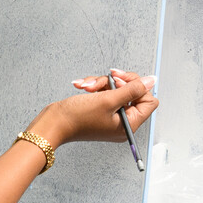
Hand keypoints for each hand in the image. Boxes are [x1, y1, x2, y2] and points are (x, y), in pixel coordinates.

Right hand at [34, 70, 157, 145]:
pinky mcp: (99, 111)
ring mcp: (110, 116)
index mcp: (129, 125)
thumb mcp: (108, 100)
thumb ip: (133, 89)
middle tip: (107, 77)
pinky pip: (105, 93)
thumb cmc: (77, 117)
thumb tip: (152, 80)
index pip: (149, 100)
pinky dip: (95, 88)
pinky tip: (83, 86)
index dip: (138, 87)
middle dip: (117, 82)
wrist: (51, 124)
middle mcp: (121, 122)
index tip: (122, 80)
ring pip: (117, 90)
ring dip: (102, 83)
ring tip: (88, 86)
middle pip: (132, 93)